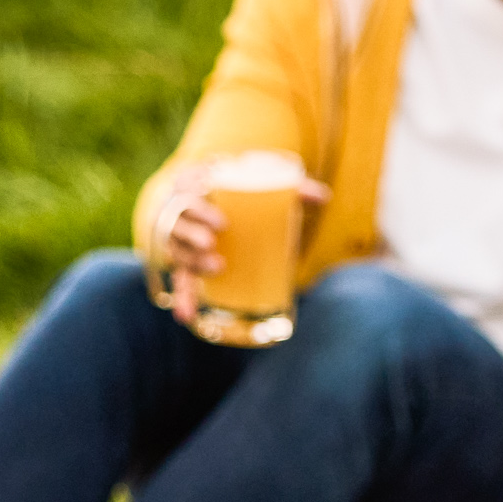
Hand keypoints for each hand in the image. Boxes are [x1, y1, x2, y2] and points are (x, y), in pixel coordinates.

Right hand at [152, 156, 327, 328]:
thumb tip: (323, 197)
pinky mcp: (185, 262)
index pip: (186, 190)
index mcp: (192, 186)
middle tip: (214, 239)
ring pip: (178, 251)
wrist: (200, 201)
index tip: (221, 217)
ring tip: (217, 267)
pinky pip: (182, 281)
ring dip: (192, 261)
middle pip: (178, 222)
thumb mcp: (253, 185)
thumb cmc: (231, 191)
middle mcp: (180, 213)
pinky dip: (185, 299)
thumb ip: (288, 189)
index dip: (198, 202)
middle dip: (192, 232)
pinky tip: (187, 316)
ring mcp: (180, 240)